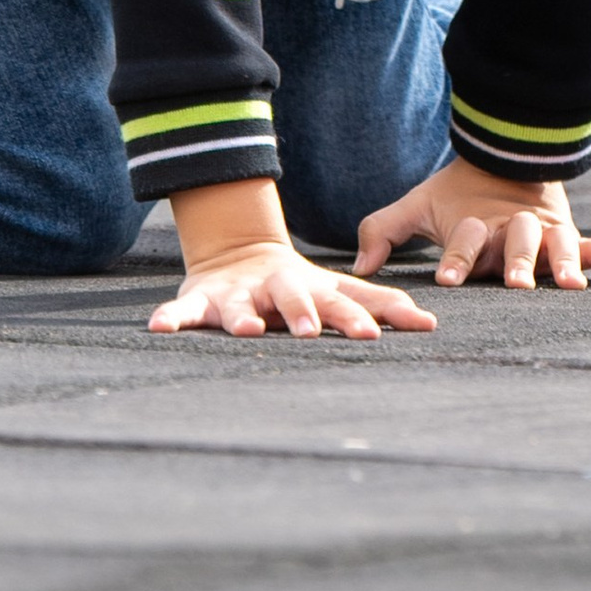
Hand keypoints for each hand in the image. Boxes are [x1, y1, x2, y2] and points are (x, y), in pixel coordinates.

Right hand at [153, 181, 436, 339]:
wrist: (241, 254)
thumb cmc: (301, 288)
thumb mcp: (338, 292)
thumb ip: (380, 304)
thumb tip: (432, 325)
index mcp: (313, 289)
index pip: (340, 301)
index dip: (355, 318)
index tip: (373, 336)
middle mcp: (278, 288)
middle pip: (292, 298)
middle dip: (301, 313)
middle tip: (310, 334)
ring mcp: (239, 294)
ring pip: (239, 306)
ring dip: (242, 317)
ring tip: (247, 330)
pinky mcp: (201, 299)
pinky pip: (183, 310)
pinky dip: (171, 318)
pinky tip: (158, 328)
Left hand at [354, 156, 590, 294]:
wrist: (502, 159)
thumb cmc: (455, 198)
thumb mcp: (417, 208)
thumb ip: (383, 231)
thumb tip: (357, 268)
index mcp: (475, 225)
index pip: (464, 240)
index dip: (456, 258)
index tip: (448, 280)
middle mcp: (513, 230)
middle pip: (517, 242)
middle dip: (515, 261)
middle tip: (513, 283)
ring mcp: (546, 233)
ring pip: (557, 245)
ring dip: (562, 262)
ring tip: (570, 286)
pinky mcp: (571, 237)